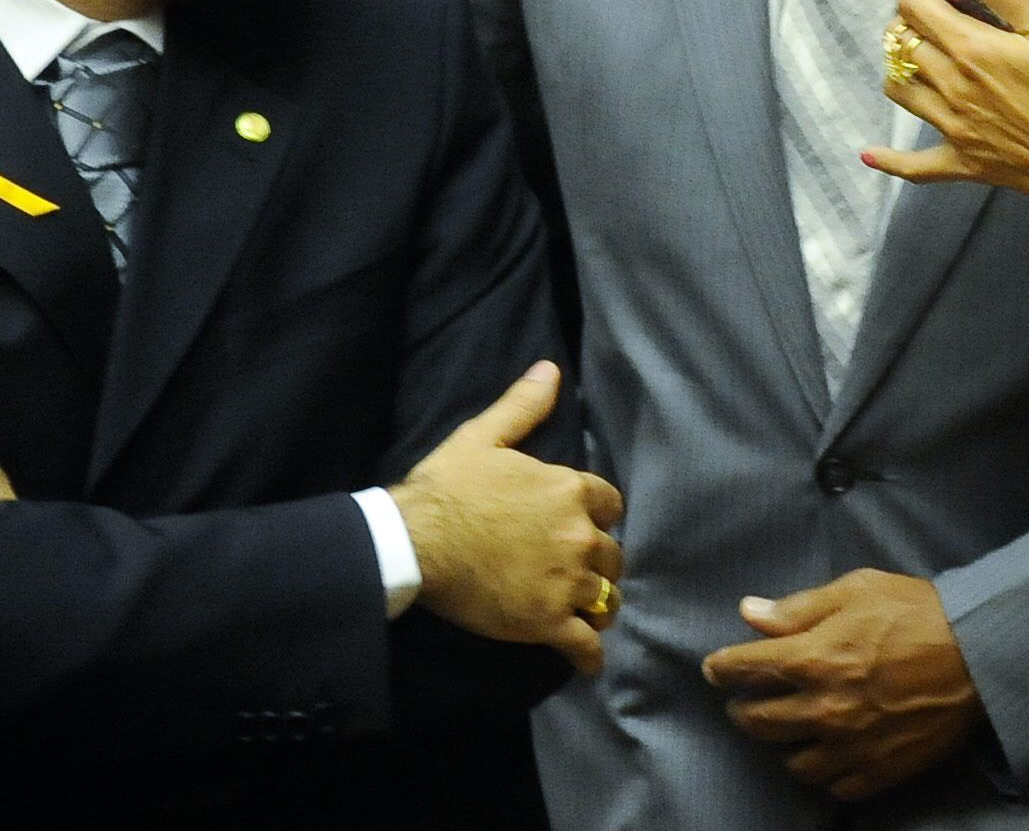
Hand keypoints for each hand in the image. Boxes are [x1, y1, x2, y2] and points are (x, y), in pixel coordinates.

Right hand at [390, 361, 625, 673]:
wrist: (415, 541)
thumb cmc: (447, 487)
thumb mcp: (484, 436)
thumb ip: (523, 406)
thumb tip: (551, 369)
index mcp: (570, 490)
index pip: (611, 505)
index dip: (599, 516)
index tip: (585, 525)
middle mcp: (579, 535)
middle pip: (613, 556)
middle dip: (599, 563)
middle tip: (579, 572)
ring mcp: (567, 582)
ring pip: (606, 599)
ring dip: (599, 606)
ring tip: (586, 613)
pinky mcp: (547, 622)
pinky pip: (585, 645)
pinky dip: (589, 655)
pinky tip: (585, 659)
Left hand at [701, 569, 983, 800]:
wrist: (979, 654)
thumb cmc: (918, 612)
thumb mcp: (857, 590)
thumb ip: (798, 608)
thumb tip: (749, 613)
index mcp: (813, 659)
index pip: (743, 669)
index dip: (722, 668)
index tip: (717, 668)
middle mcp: (823, 708)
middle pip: (757, 721)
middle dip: (743, 708)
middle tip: (746, 699)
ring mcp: (850, 745)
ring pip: (791, 762)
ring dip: (783, 744)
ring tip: (789, 729)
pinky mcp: (878, 770)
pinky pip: (834, 786)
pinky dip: (825, 771)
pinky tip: (828, 754)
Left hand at [870, 0, 1028, 212]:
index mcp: (972, 50)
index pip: (916, 1)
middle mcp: (953, 89)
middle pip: (904, 41)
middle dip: (908, 9)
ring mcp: (956, 130)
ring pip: (901, 88)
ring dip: (900, 61)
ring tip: (918, 44)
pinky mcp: (968, 164)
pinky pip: (914, 166)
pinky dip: (888, 158)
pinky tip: (870, 153)